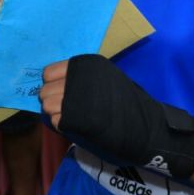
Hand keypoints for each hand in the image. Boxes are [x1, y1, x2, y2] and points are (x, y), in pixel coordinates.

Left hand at [40, 55, 193, 178]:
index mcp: (86, 64)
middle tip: (68, 111)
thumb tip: (53, 84)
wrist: (148, 129)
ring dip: (56, 115)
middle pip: (45, 91)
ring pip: (47, 106)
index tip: (63, 94)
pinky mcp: (75, 119)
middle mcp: (78, 77)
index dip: (54, 85)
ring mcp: (75, 98)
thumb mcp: (106, 79)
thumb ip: (81, 78)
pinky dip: (63, 127)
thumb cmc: (128, 104)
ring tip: (73, 119)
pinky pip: (55, 121)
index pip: (49, 73)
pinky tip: (79, 128)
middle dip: (52, 102)